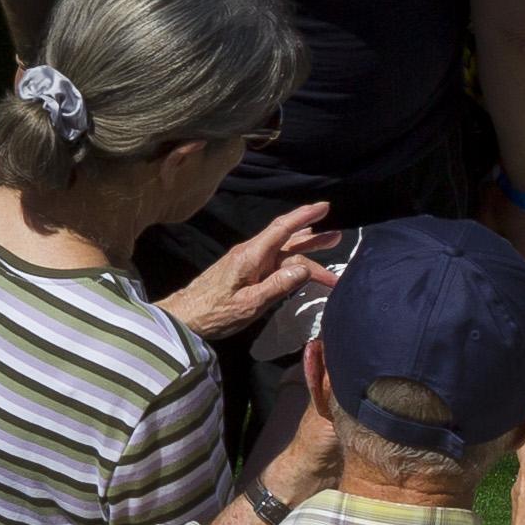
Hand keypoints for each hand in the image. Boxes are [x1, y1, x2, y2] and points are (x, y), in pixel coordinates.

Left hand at [157, 199, 337, 344]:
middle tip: (338, 236)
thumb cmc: (215, 312)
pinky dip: (293, 259)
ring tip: (329, 241)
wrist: (185, 316)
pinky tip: (302, 262)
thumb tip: (305, 268)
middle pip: (287, 241)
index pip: (282, 229)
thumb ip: (277, 286)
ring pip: (283, 251)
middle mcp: (251, 253)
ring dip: (306, 247)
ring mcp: (248, 262)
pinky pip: (275, 261)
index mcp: (251, 256)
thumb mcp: (249, 304)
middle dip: (313, 238)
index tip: (324, 207)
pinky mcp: (246, 272)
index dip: (303, 216)